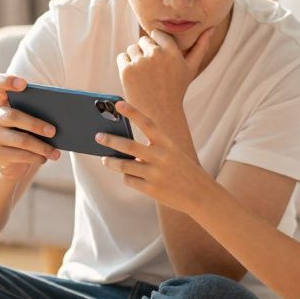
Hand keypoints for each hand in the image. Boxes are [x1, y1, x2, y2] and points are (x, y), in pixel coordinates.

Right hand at [0, 73, 59, 181]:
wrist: (7, 161)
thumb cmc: (23, 133)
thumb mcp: (28, 121)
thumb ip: (37, 112)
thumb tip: (61, 117)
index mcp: (1, 102)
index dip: (7, 81)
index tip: (24, 84)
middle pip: (13, 116)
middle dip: (36, 124)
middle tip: (54, 131)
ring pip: (20, 140)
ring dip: (41, 146)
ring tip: (56, 152)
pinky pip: (19, 155)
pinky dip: (36, 157)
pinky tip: (46, 158)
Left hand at [97, 100, 216, 212]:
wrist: (201, 194)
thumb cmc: (182, 170)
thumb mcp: (172, 154)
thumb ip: (152, 149)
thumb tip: (123, 149)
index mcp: (168, 144)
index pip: (147, 123)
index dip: (132, 112)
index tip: (118, 104)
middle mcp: (161, 157)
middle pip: (128, 145)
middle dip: (110, 140)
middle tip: (98, 136)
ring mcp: (155, 174)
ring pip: (123, 165)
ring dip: (111, 162)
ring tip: (105, 159)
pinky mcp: (151, 190)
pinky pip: (129, 180)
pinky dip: (126, 177)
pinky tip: (127, 175)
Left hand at [117, 28, 213, 126]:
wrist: (161, 114)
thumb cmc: (177, 89)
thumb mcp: (191, 67)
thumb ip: (201, 46)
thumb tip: (212, 27)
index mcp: (172, 51)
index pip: (157, 34)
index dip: (157, 46)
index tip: (159, 60)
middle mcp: (156, 54)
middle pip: (143, 40)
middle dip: (146, 52)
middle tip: (152, 71)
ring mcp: (140, 62)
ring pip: (132, 49)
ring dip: (135, 58)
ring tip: (144, 75)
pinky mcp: (126, 70)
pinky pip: (122, 57)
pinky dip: (125, 65)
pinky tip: (135, 77)